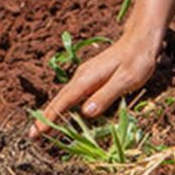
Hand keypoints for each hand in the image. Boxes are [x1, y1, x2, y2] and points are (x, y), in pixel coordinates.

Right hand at [30, 29, 159, 135]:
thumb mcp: (126, 80)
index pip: (63, 101)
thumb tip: (85, 112)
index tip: (34, 132)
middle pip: (60, 99)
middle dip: (45, 117)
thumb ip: (106, 95)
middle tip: (32, 136)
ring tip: (42, 128)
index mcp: (87, 78)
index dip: (49, 117)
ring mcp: (86, 76)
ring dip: (54, 112)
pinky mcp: (92, 78)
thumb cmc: (137, 59)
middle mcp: (82, 76)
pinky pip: (74, 95)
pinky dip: (65, 107)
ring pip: (66, 97)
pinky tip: (65, 116)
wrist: (141, 39)